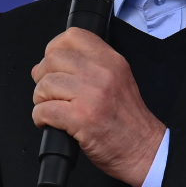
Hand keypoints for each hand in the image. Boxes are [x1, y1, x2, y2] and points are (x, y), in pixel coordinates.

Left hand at [31, 28, 165, 186]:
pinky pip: (44, 109)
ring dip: (41, 99)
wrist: (144, 150)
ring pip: (45, 84)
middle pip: (53, 59)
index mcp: (112, 61)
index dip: (55, 48)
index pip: (73, 36)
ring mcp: (91, 94)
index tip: (53, 65)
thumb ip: (84, 69)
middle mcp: (103, 73)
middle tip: (49, 92)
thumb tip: (41, 67)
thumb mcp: (116, 82)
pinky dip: (40, 118)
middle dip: (43, 76)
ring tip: (52, 109)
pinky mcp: (81, 118)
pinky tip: (50, 123)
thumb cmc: (128, 122)